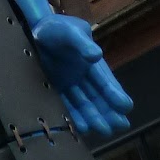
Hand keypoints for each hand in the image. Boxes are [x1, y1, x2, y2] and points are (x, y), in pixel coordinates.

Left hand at [30, 13, 132, 135]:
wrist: (33, 30)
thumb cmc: (56, 28)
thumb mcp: (71, 31)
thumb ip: (82, 43)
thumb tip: (97, 55)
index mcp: (92, 62)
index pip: (105, 81)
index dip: (115, 93)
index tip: (126, 107)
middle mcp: (83, 76)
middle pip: (99, 96)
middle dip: (110, 111)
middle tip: (121, 127)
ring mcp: (70, 83)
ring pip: (85, 104)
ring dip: (95, 117)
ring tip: (104, 131)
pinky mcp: (55, 88)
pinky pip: (66, 104)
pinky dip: (75, 116)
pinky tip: (82, 128)